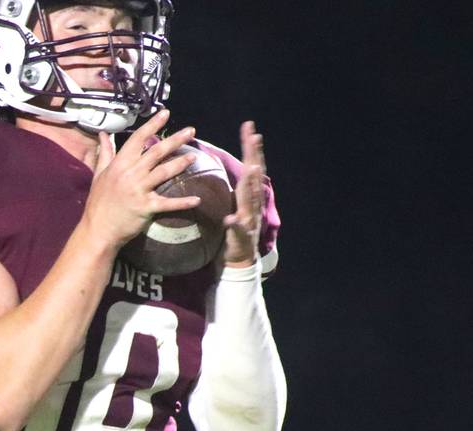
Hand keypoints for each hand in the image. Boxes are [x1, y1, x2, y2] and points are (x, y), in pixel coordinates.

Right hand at [81, 110, 201, 248]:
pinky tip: (197, 200)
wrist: (98, 229)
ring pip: (163, 172)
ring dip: (180, 164)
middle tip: (191, 131)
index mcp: (119, 164)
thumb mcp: (99, 174)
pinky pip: (167, 203)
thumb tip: (103, 134)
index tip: (165, 113)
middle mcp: (130, 174)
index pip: (137, 139)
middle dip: (175, 140)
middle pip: (155, 152)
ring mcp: (138, 190)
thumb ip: (105, 153)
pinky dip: (182, 202)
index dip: (152, 125)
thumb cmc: (98, 202)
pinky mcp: (145, 207)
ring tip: (194, 156)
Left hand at [222, 121, 265, 266]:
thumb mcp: (231, 204)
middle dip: (255, 156)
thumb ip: (230, 186)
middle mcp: (252, 204)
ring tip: (251, 168)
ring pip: (251, 199)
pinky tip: (231, 219)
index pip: (251, 165)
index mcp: (247, 195)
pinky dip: (235, 224)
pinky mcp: (241, 237)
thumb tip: (217, 164)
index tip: (249, 127)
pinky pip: (238, 230)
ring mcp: (249, 220)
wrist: (239, 260)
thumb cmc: (231, 230)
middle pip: (255, 176)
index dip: (250, 147)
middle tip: (255, 137)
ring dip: (251, 184)